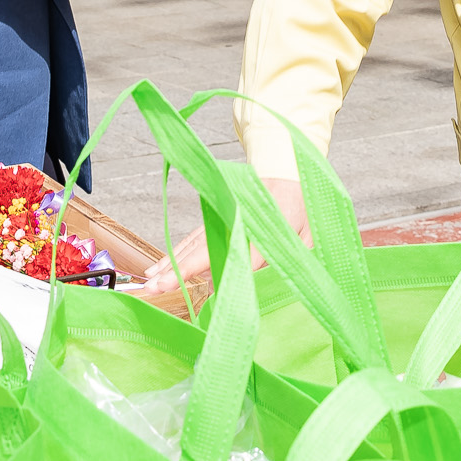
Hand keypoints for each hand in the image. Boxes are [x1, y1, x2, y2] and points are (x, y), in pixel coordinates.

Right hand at [142, 173, 307, 297]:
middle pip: (207, 248)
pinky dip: (175, 254)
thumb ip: (301, 252)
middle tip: (158, 288)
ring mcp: (223, 219)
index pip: (251, 252)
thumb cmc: (301, 205)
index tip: (216, 292)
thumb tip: (286, 277)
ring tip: (151, 282)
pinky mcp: (217, 219)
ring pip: (193, 244)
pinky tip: (159, 268)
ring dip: (170, 263)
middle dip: (182, 270)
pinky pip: (193, 240)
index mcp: (267, 224)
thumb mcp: (310, 230)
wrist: (286, 168)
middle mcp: (238, 220)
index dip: (237, 271)